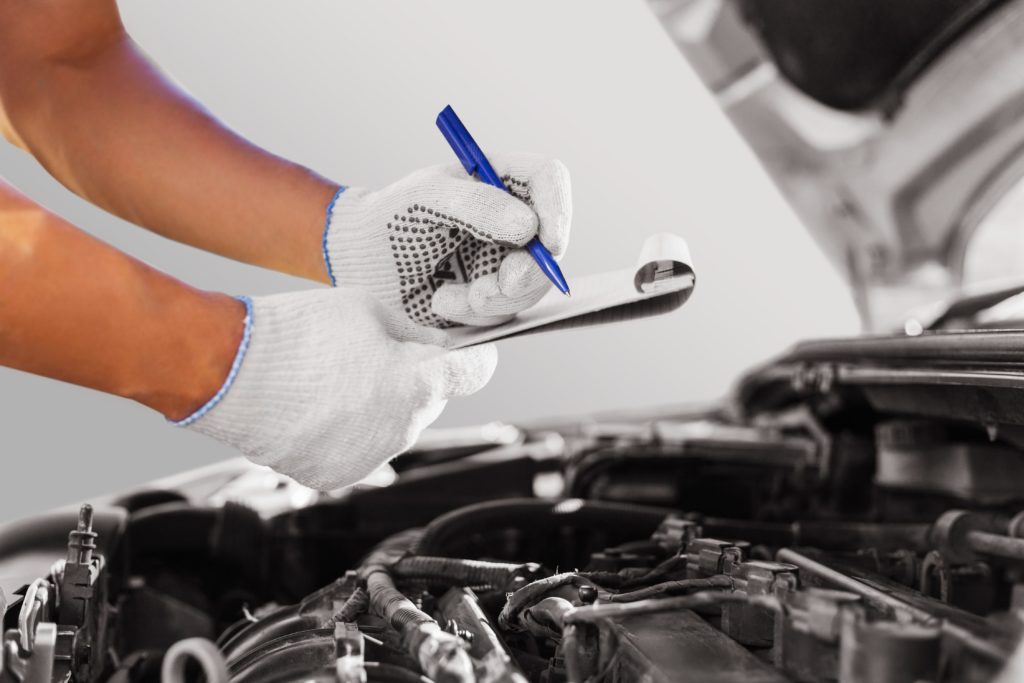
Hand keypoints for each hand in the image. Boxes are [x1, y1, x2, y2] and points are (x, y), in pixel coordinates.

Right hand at [180, 288, 496, 489]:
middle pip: (426, 402)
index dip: (474, 358)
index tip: (469, 354)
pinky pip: (359, 450)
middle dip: (410, 380)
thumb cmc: (295, 335)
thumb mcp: (367, 310)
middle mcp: (401, 431)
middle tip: (372, 356)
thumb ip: (412, 333)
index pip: (474, 373)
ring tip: (333, 380)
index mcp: (418, 384)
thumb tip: (433, 343)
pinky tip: (318, 407)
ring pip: (392, 429)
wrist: (229, 371)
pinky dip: (348, 432)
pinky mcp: (336, 476)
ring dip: (377, 408)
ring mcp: (369, 459)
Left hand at [324, 153, 570, 326]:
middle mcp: (511, 219)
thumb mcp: (427, 198)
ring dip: (494, 299)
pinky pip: (505, 312)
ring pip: (530, 285)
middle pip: (551, 243)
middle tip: (499, 285)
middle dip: (529, 272)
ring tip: (448, 297)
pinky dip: (475, 313)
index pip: (549, 180)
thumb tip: (529, 226)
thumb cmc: (390, 218)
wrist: (361, 265)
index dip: (558, 208)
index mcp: (499, 180)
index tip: (549, 242)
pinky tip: (441, 301)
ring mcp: (504, 259)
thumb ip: (476, 205)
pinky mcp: (492, 295)